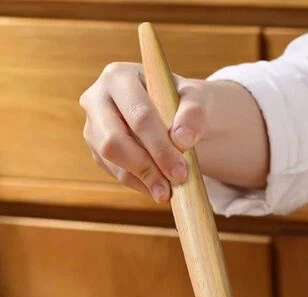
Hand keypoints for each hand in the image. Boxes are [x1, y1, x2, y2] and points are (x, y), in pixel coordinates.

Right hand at [80, 62, 268, 202]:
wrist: (173, 113)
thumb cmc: (183, 102)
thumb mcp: (196, 99)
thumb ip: (194, 113)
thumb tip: (182, 140)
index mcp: (119, 76)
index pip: (138, 116)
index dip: (160, 147)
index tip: (181, 171)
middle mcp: (97, 98)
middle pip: (114, 140)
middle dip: (146, 167)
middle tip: (174, 184)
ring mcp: (93, 125)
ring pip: (110, 159)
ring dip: (141, 179)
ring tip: (167, 192)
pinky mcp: (96, 149)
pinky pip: (113, 172)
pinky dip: (137, 183)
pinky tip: (158, 188)